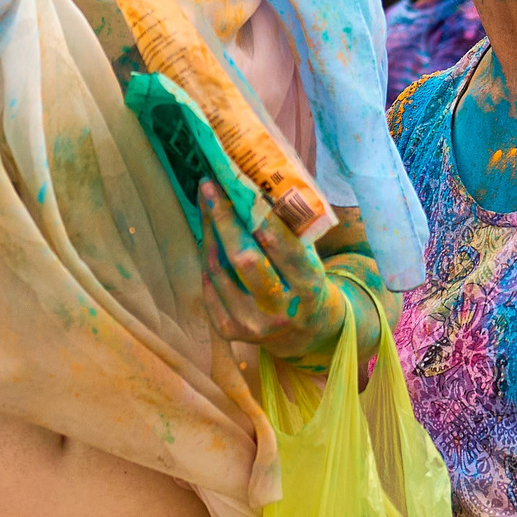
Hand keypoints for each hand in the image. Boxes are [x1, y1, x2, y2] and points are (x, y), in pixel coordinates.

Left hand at [198, 179, 348, 364]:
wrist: (305, 332)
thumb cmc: (306, 281)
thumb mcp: (310, 258)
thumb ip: (289, 231)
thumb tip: (255, 184)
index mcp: (307, 286)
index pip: (281, 247)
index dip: (258, 215)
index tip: (238, 185)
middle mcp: (279, 309)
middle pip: (243, 259)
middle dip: (223, 219)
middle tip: (209, 186)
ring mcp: (251, 323)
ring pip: (218, 271)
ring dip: (208, 233)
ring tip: (206, 204)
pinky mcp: (229, 331)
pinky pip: (208, 287)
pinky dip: (207, 260)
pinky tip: (208, 238)